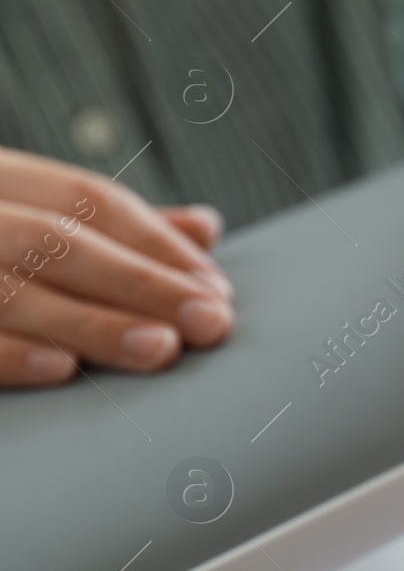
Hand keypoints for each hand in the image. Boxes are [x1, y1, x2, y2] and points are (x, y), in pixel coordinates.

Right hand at [0, 147, 232, 385]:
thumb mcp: (22, 213)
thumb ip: (106, 228)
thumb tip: (203, 228)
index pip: (88, 200)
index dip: (156, 242)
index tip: (215, 286)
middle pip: (59, 241)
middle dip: (142, 282)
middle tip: (211, 321)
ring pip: (10, 291)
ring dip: (91, 322)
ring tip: (161, 350)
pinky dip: (7, 354)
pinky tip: (63, 370)